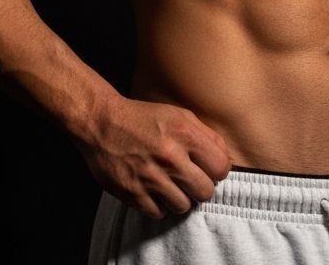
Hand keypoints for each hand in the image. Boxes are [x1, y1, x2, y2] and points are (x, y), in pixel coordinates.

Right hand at [75, 95, 232, 218]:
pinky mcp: (132, 192)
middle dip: (200, 187)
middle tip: (189, 178)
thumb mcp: (180, 115)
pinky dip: (158, 205)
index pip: (221, 167)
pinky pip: (158, 213)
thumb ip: (206, 136)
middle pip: (205, 191)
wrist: (103, 123)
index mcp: (185, 134)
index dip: (217, 170)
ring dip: (179, 197)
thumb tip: (225, 159)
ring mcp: (150, 176)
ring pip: (183, 206)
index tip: (208, 169)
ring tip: (169, 184)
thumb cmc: (144, 118)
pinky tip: (154, 190)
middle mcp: (170, 156)